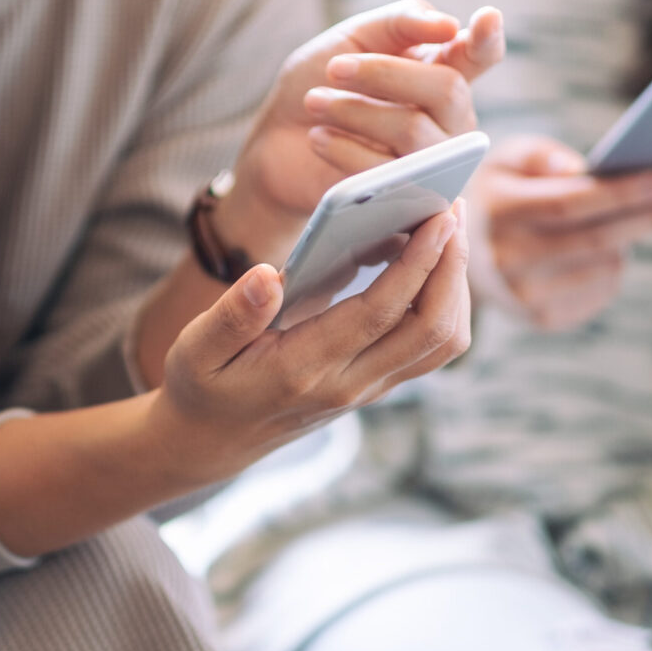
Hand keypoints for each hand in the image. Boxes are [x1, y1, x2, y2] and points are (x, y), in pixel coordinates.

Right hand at [154, 200, 471, 485]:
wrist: (213, 441)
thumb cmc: (203, 385)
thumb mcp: (196, 349)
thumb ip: (232, 316)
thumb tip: (267, 275)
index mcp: (304, 369)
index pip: (380, 315)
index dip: (417, 265)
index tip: (437, 218)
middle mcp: (349, 384)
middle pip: (431, 330)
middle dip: (451, 266)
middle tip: (452, 209)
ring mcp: (369, 388)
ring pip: (442, 343)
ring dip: (455, 286)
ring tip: (447, 230)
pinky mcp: (376, 383)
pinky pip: (431, 347)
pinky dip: (444, 302)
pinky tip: (430, 263)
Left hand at [219, 0, 503, 262]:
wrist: (276, 142)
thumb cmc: (319, 82)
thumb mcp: (353, 38)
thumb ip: (400, 22)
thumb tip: (449, 24)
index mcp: (443, 71)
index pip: (480, 55)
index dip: (488, 39)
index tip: (487, 18)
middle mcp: (449, 118)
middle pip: (447, 90)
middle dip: (386, 73)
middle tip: (333, 68)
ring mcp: (434, 161)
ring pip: (414, 131)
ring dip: (355, 111)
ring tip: (314, 102)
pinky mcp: (407, 198)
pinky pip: (389, 172)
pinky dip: (346, 147)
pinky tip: (318, 137)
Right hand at [468, 136, 651, 330]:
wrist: (466, 254)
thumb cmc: (502, 193)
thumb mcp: (508, 159)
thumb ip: (542, 155)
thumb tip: (581, 170)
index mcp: (496, 212)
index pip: (568, 203)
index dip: (621, 192)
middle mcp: (504, 259)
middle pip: (596, 238)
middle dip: (651, 215)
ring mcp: (522, 295)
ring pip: (605, 265)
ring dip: (630, 239)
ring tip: (634, 217)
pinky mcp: (542, 318)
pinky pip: (603, 290)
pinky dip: (615, 265)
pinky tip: (606, 249)